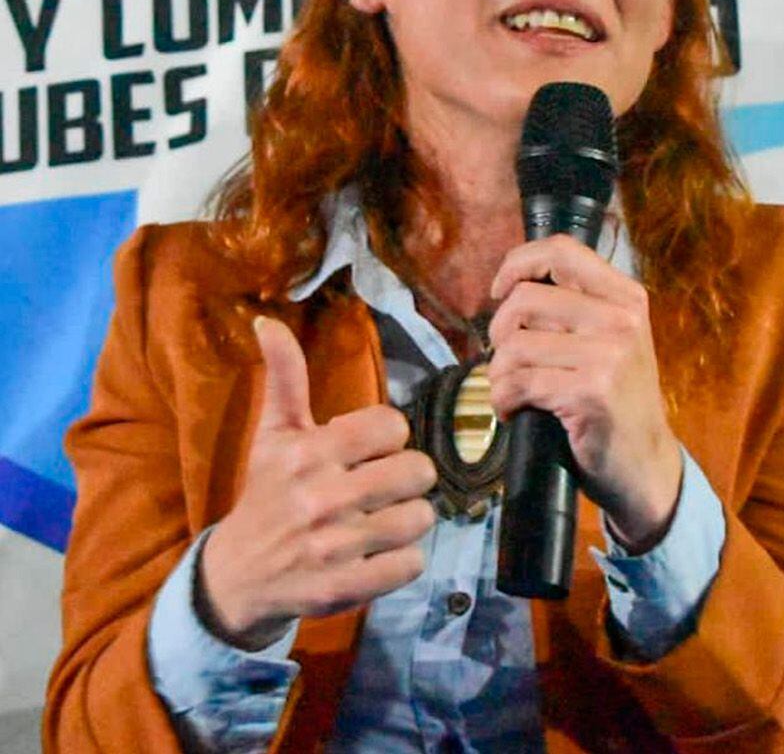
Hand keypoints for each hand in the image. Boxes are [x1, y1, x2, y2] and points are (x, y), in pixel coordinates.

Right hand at [197, 317, 436, 649]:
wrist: (236, 576)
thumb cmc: (267, 496)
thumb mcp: (273, 436)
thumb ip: (284, 378)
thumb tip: (267, 322)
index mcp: (308, 452)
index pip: (393, 426)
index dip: (388, 440)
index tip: (365, 454)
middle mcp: (320, 497)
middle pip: (419, 471)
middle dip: (406, 480)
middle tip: (381, 490)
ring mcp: (334, 545)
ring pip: (421, 518)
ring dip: (408, 521)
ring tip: (380, 522)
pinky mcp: (345, 587)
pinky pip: (412, 564)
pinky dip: (402, 562)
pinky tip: (376, 556)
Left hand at [486, 236, 682, 551]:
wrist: (646, 463)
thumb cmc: (617, 402)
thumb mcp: (613, 341)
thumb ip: (576, 308)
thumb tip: (511, 285)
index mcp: (627, 298)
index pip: (560, 250)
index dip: (518, 263)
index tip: (500, 291)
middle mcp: (622, 320)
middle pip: (524, 299)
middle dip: (499, 333)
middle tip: (509, 361)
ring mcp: (610, 356)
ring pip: (514, 345)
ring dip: (499, 374)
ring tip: (514, 391)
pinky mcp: (591, 392)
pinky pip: (517, 383)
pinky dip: (503, 401)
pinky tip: (516, 411)